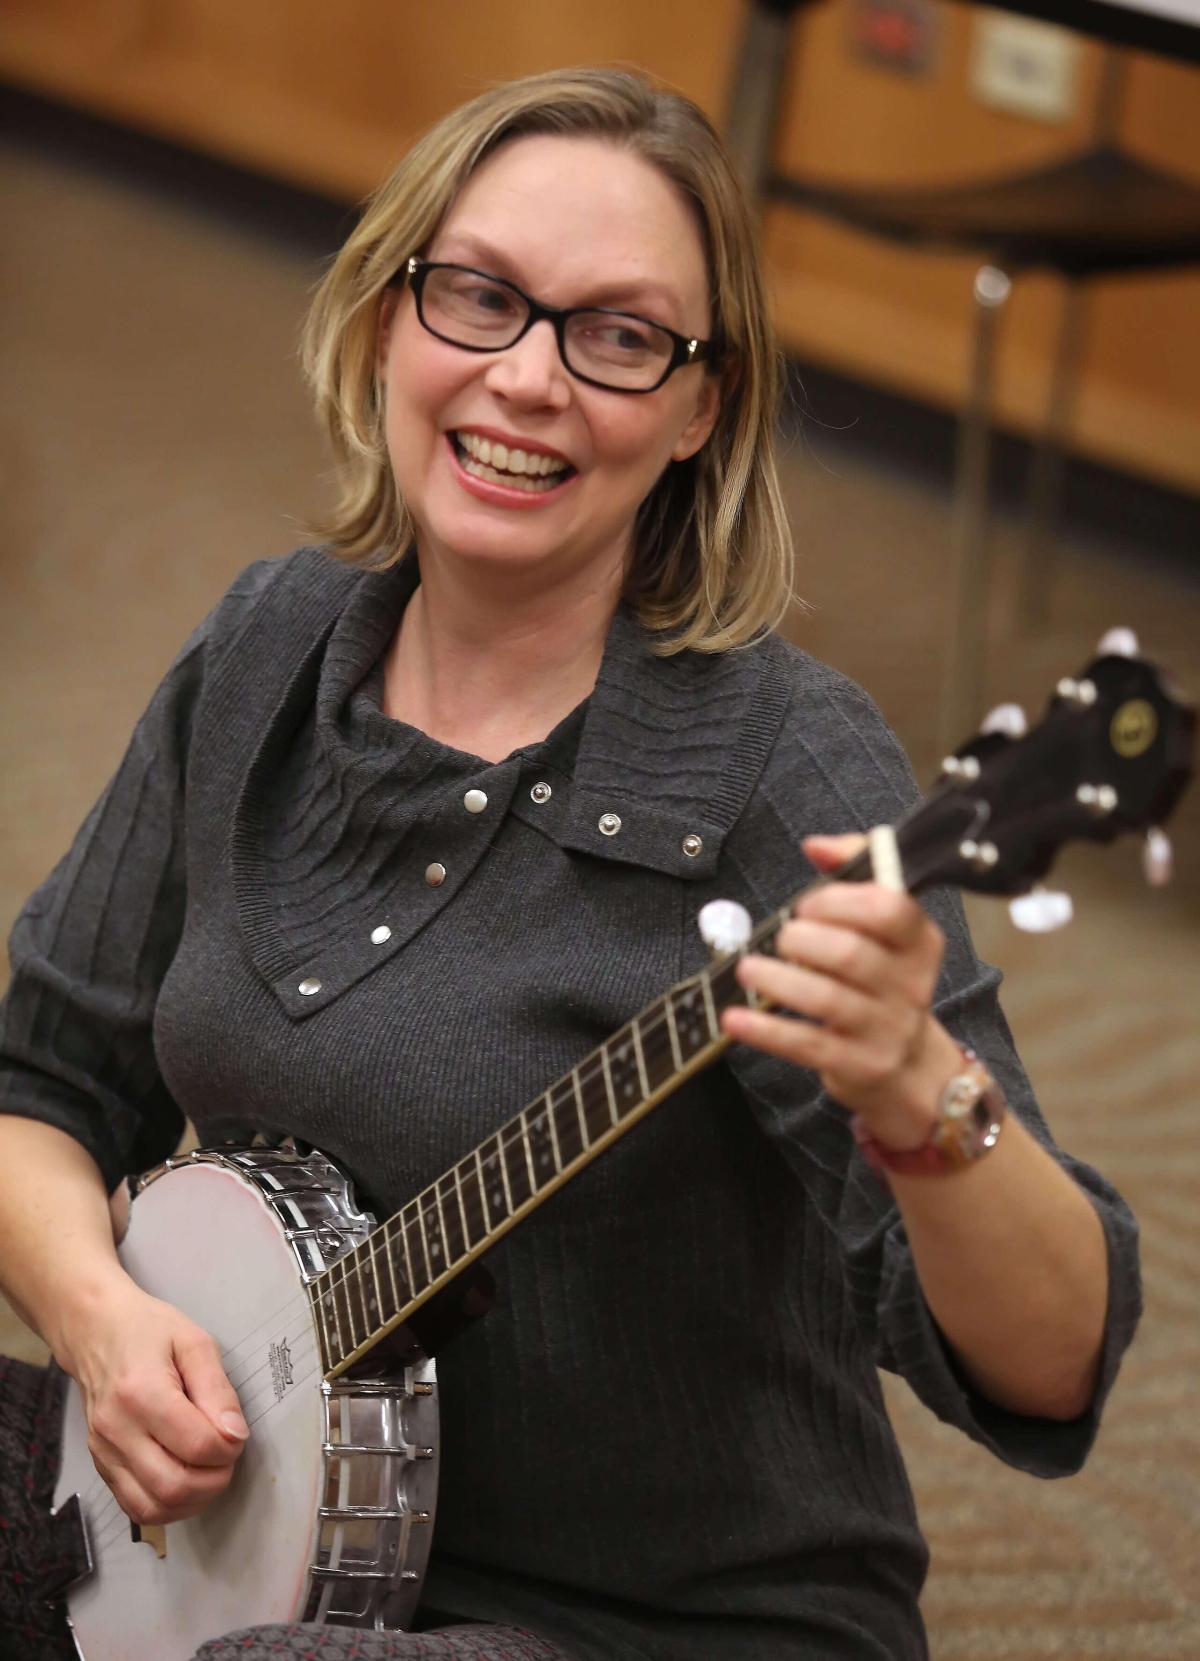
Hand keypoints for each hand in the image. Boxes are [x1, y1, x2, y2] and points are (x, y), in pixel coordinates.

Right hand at [60, 1276, 248, 1525]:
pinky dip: (169, 1506)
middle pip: (173, 1485)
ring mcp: (104, 1453)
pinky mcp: (101, 1466)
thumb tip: (235, 1434)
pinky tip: (188, 1483)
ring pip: (154, 1507)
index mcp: (141, 1392)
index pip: (195, 1445)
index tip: (238, 1434)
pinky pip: (136, 1508)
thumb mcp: (194, 1342)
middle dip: (215, 1479)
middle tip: (228, 1456)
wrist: (96, 1332)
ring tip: (212, 1471)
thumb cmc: (148, 1330)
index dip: (228, 1448)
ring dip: (194, 1500)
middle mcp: (116, 1430)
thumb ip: (218, 1389)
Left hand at [720, 832, 962, 1148]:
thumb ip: (854, 873)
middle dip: (803, 940)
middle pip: (852, 955)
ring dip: (779, 980)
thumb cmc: (880, 981)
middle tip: (781, 937)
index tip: (808, 903)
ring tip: (749, 968)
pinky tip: (735, 1017)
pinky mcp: (860, 1065)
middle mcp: (910, 984)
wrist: (907, 1066)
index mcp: (918, 941)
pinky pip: (807, 1045)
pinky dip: (765, 1030)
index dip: (840, 900)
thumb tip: (817, 845)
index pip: (891, 909)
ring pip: (828, 1001)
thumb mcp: (881, 929)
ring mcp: (887, 1029)